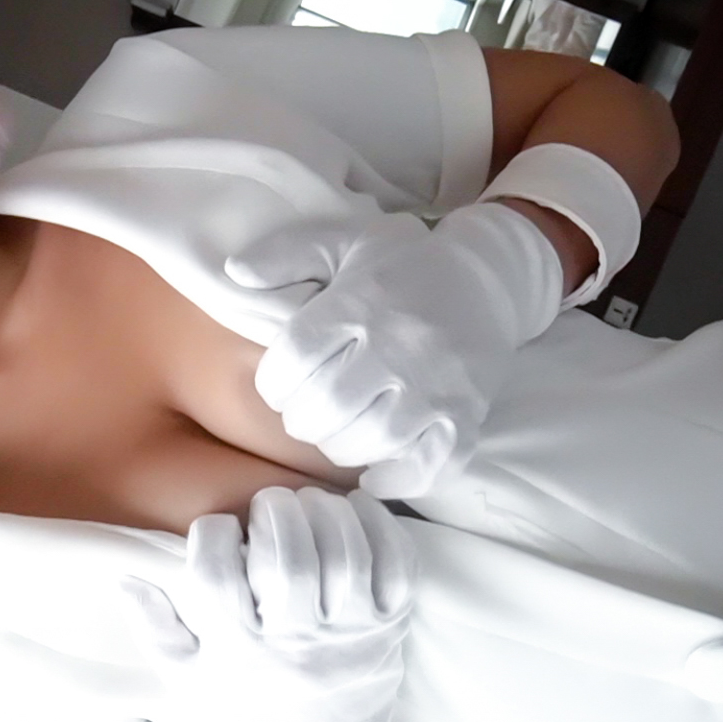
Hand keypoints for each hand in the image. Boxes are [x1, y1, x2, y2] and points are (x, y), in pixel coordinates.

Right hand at [123, 487, 415, 721]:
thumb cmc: (251, 703)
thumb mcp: (189, 677)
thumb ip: (156, 629)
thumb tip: (127, 576)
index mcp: (242, 651)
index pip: (218, 580)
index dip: (213, 536)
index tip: (217, 529)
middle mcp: (297, 643)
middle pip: (289, 563)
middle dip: (275, 514)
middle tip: (268, 506)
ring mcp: (351, 633)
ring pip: (344, 556)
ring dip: (323, 513)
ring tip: (306, 505)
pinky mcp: (393, 623)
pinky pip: (395, 563)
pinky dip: (377, 525)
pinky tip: (353, 511)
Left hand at [225, 205, 562, 498]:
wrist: (489, 278)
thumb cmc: (402, 264)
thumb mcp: (340, 241)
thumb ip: (284, 253)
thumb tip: (234, 273)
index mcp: (359, 303)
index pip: (294, 360)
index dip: (274, 384)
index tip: (279, 385)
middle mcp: (399, 345)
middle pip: (326, 407)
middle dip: (301, 420)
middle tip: (305, 414)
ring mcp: (436, 384)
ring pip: (370, 441)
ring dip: (341, 448)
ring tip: (337, 434)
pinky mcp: (466, 413)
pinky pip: (427, 467)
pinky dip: (396, 480)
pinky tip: (377, 473)